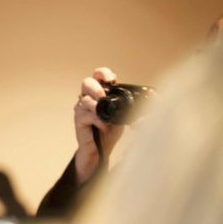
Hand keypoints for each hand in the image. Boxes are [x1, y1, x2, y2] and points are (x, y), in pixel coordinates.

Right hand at [74, 67, 125, 183]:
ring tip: (107, 117)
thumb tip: (145, 99)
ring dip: (98, 106)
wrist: (101, 150)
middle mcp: (88, 98)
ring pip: (85, 99)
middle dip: (97, 88)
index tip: (112, 80)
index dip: (103, 73)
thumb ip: (126, 104)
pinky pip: (87, 115)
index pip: (97, 75)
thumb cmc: (109, 131)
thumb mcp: (122, 114)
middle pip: (86, 83)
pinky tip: (103, 126)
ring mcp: (81, 109)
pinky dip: (97, 120)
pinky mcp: (78, 120)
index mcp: (99, 93)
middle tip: (104, 96)